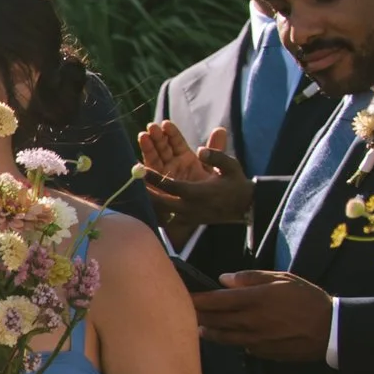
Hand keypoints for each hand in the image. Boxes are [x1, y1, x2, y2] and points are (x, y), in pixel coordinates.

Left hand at [137, 116, 253, 232]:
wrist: (245, 207)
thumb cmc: (236, 183)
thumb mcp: (230, 166)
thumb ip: (216, 155)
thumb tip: (200, 150)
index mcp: (198, 193)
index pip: (171, 186)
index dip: (154, 178)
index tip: (140, 170)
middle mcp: (190, 208)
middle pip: (159, 204)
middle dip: (143, 194)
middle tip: (129, 185)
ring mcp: (188, 218)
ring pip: (160, 214)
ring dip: (147, 205)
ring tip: (132, 196)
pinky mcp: (188, 223)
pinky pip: (166, 221)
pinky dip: (155, 214)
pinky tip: (144, 209)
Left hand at [195, 270, 334, 361]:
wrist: (329, 329)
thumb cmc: (306, 298)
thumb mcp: (282, 279)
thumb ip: (251, 278)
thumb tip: (223, 279)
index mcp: (254, 299)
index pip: (216, 300)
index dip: (196, 299)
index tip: (181, 295)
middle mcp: (250, 321)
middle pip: (214, 320)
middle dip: (196, 316)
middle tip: (180, 313)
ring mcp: (254, 339)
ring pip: (223, 337)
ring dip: (208, 332)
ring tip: (198, 328)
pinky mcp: (261, 352)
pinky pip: (239, 346)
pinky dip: (230, 341)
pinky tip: (224, 338)